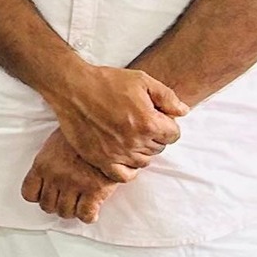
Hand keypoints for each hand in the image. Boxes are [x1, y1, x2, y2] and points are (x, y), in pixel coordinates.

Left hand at [23, 130, 119, 222]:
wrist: (105, 126)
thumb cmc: (81, 133)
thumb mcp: (54, 142)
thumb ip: (48, 161)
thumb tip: (47, 176)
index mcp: (43, 164)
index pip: (29, 194)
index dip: (39, 197)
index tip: (47, 196)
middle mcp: (56, 176)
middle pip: (47, 206)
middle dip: (57, 205)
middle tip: (66, 201)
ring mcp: (75, 184)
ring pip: (66, 212)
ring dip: (72, 211)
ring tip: (79, 205)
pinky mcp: (95, 190)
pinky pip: (86, 214)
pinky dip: (89, 216)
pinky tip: (92, 210)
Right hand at [45, 62, 185, 179]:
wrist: (73, 88)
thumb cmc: (107, 81)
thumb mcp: (142, 80)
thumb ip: (167, 97)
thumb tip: (183, 111)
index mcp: (149, 122)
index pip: (174, 134)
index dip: (166, 123)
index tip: (154, 115)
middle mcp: (135, 142)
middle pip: (159, 147)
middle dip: (153, 135)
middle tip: (138, 121)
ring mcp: (118, 153)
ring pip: (144, 161)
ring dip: (141, 150)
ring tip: (128, 134)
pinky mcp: (101, 159)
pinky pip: (124, 176)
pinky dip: (128, 169)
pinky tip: (124, 155)